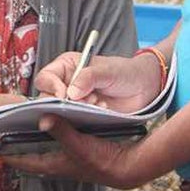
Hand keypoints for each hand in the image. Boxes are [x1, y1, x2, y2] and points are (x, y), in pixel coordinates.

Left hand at [0, 116, 150, 188]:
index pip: (21, 160)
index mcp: (53, 163)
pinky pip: (51, 145)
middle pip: (27, 156)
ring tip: (15, 128)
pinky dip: (43, 136)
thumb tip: (42, 118)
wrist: (126, 165)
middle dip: (12, 148)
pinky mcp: (73, 152)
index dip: (4, 153)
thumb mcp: (80, 143)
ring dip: (27, 141)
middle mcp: (55, 162)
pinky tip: (43, 124)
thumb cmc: (103, 159)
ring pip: (38, 150)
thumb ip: (61, 131)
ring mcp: (64, 158)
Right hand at [35, 51, 163, 112]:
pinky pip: (73, 123)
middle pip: (46, 97)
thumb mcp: (108, 71)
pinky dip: (84, 119)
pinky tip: (101, 110)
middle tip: (83, 102)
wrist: (144, 88)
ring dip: (75, 112)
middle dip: (62, 103)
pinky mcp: (82, 116)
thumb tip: (71, 92)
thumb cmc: (125, 72)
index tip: (63, 95)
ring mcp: (73, 102)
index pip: (45, 77)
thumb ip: (88, 77)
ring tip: (97, 104)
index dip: (51, 87)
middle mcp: (66, 84)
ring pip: (58, 112)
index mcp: (67, 67)